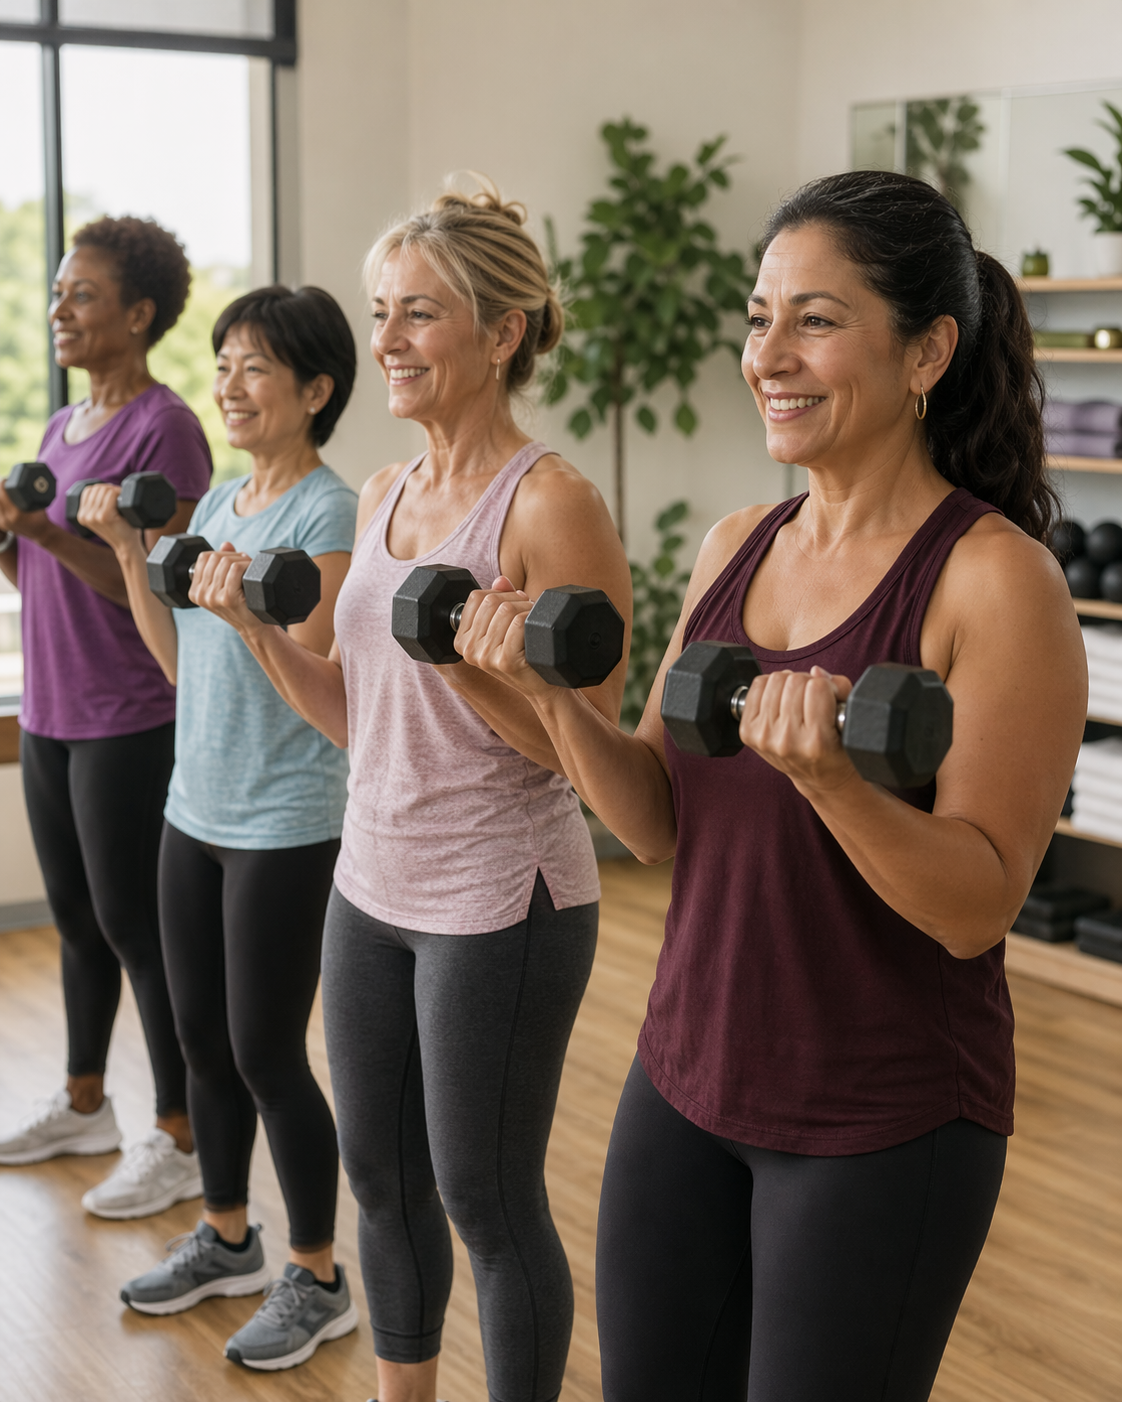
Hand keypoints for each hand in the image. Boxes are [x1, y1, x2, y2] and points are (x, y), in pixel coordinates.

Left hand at [0, 481, 52, 543]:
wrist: (42, 533)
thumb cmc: (41, 517)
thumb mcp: (38, 504)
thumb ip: (31, 495)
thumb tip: (25, 481)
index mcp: (16, 514)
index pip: (3, 494)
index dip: (3, 484)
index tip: (6, 479)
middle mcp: (7, 519)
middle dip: (0, 490)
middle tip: (5, 484)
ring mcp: (3, 523)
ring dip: (0, 497)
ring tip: (4, 492)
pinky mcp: (2, 525)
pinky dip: (1, 505)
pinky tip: (4, 501)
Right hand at [77, 482, 133, 548]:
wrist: (127, 546)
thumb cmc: (120, 529)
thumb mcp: (102, 517)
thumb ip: (96, 505)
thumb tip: (101, 486)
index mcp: (81, 516)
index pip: (87, 490)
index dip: (101, 488)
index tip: (112, 493)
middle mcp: (84, 516)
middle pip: (96, 488)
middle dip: (110, 488)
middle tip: (120, 496)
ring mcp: (93, 516)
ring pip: (103, 490)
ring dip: (115, 490)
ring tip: (122, 498)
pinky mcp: (104, 516)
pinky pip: (111, 495)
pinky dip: (119, 493)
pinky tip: (123, 499)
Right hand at [188, 542, 261, 632]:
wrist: (255, 627)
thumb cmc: (243, 605)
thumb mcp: (227, 584)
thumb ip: (224, 564)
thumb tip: (226, 544)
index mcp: (195, 592)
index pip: (203, 558)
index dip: (221, 554)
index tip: (234, 561)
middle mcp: (200, 595)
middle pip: (215, 557)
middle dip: (233, 556)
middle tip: (246, 564)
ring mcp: (212, 597)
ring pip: (226, 561)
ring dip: (242, 560)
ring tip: (250, 569)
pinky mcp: (227, 598)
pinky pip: (236, 569)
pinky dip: (247, 565)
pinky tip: (252, 573)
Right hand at [453, 575, 547, 695]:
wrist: (541, 684)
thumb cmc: (522, 654)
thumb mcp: (503, 627)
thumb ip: (499, 601)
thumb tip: (501, 580)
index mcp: (461, 640)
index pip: (475, 597)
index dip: (498, 592)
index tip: (514, 601)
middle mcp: (468, 650)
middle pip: (491, 601)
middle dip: (515, 598)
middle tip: (528, 607)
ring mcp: (484, 657)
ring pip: (506, 610)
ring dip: (526, 607)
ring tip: (533, 617)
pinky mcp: (504, 661)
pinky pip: (518, 624)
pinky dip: (531, 619)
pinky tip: (535, 628)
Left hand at [739, 664, 858, 794]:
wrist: (819, 777)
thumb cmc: (836, 748)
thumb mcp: (850, 721)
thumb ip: (841, 689)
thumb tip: (815, 672)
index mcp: (816, 742)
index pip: (817, 687)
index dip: (827, 686)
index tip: (829, 697)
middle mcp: (786, 741)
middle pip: (794, 681)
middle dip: (807, 683)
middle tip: (812, 699)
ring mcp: (764, 737)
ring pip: (775, 680)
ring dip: (789, 683)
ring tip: (797, 699)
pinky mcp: (748, 732)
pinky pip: (757, 686)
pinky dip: (770, 686)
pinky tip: (780, 700)